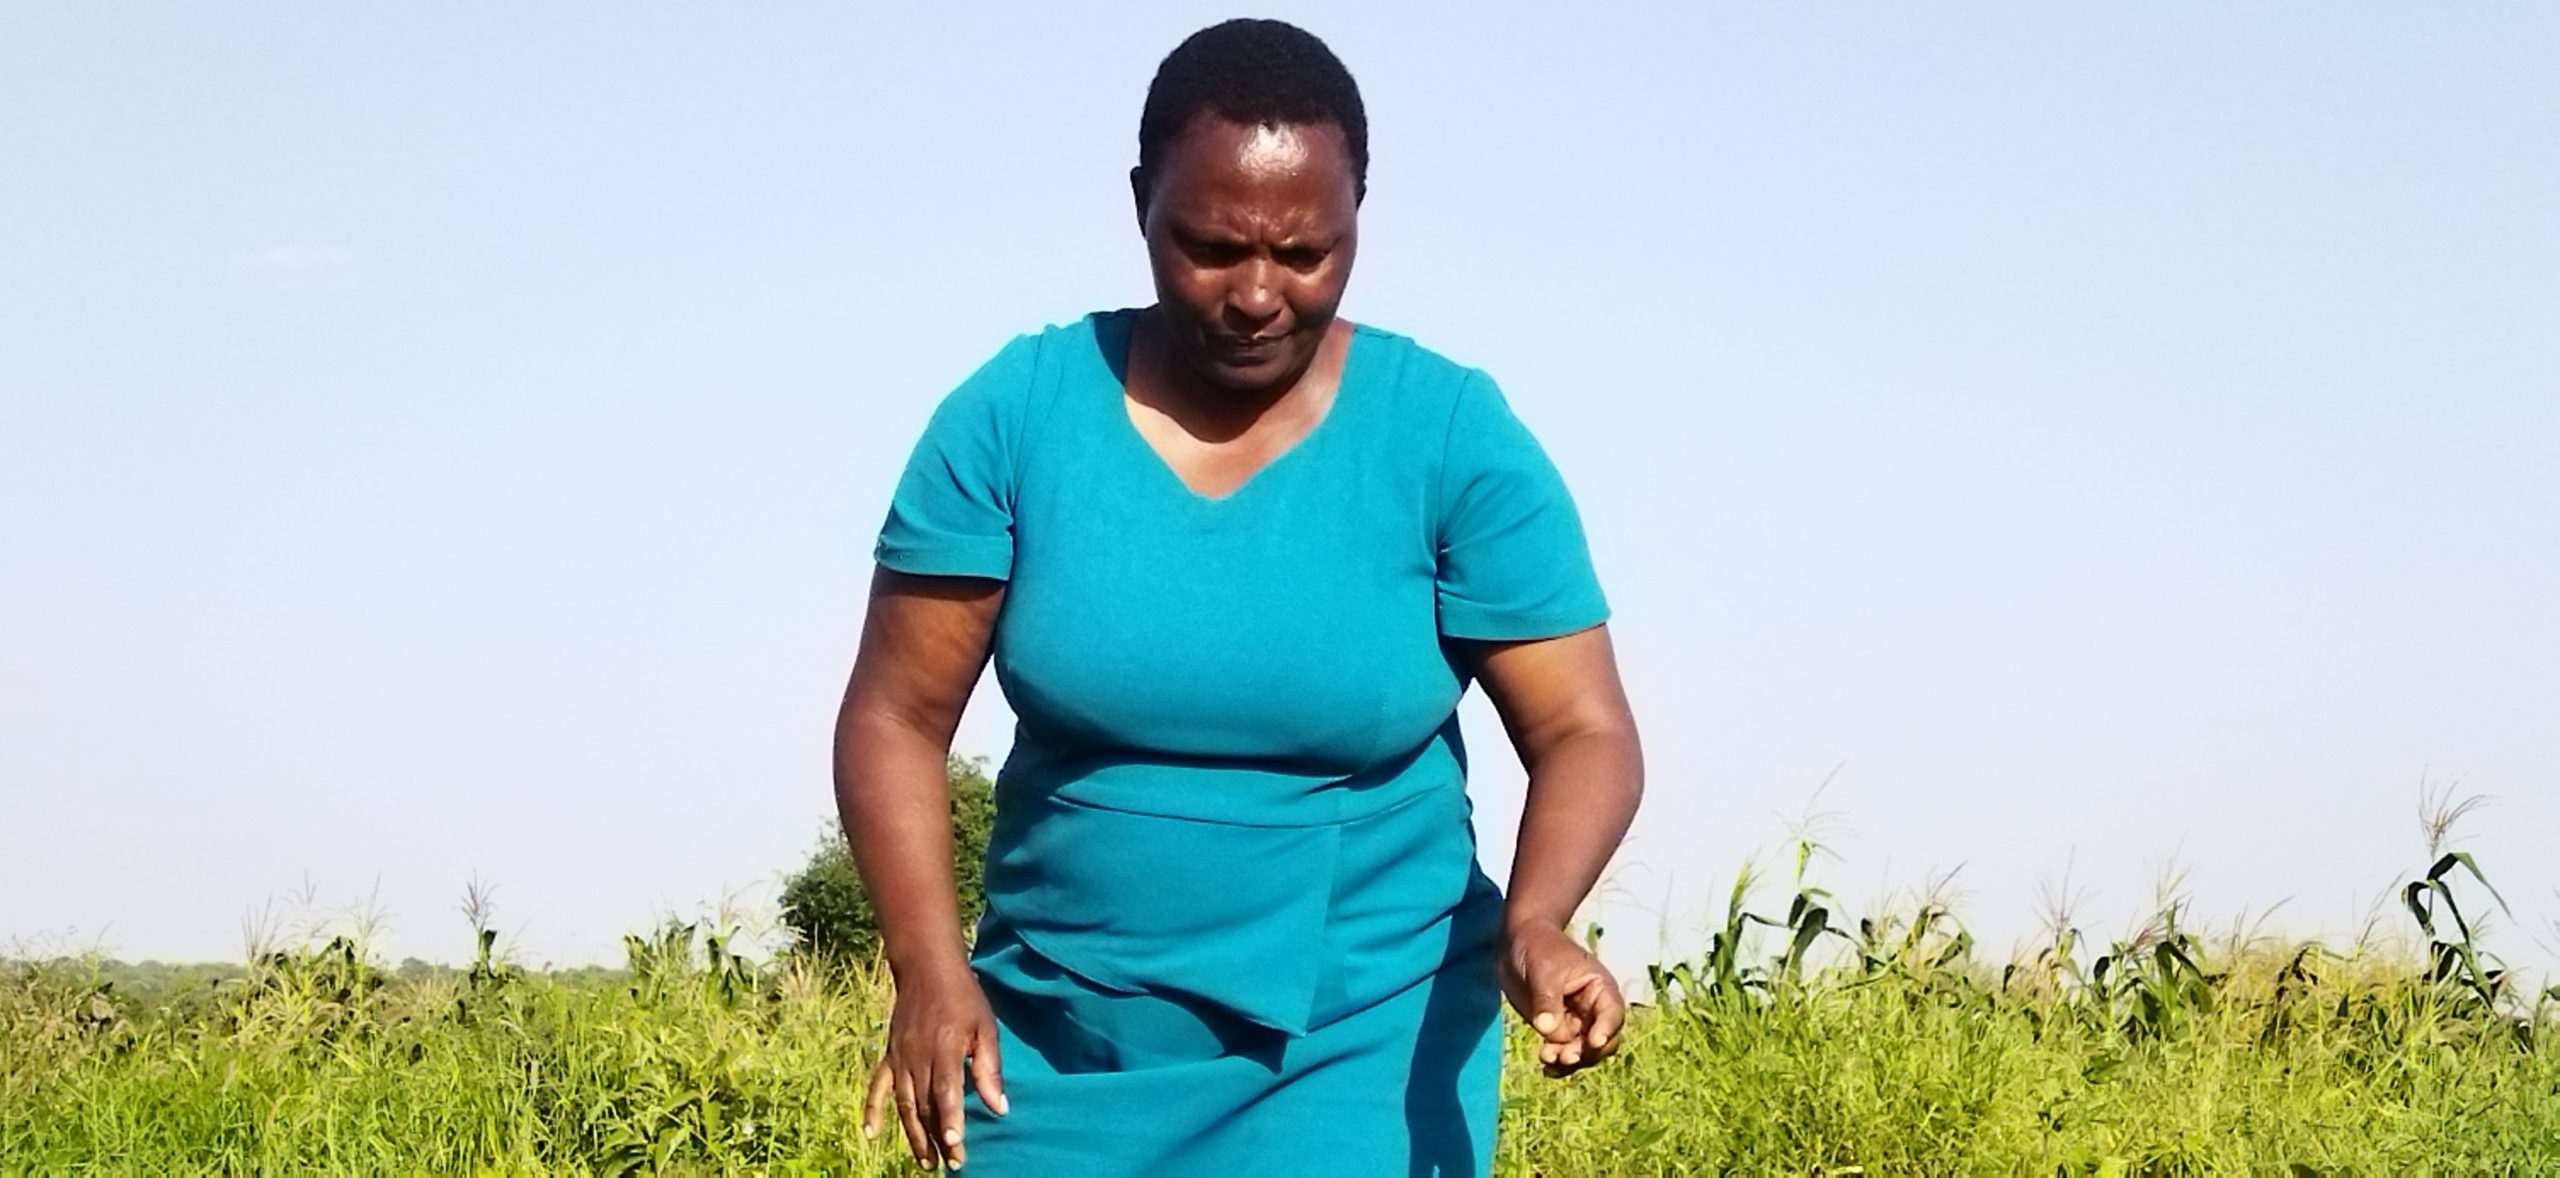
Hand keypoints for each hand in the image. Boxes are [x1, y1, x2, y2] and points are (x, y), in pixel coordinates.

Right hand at [862, 960, 1007, 1170]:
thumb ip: (989, 1069)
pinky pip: (877, 1087)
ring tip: (926, 1162)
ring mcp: (900, 1058)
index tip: (955, 1145)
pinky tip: (870, 1134)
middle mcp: (918, 1058)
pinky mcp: (889, 1056)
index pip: (946, 1094)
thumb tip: (1000, 1108)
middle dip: (937, 1139)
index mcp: (944, 1050)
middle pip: (926, 1106)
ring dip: (914, 1136)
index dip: (950, 1121)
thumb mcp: (986, 1028)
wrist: (928, 970)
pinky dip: (871, 1111)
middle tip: (951, 1164)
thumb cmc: (964, 999)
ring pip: (905, 1105)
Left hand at [1496, 922, 1625, 1076]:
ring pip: (1584, 1052)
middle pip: (1603, 1041)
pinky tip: (1546, 1069)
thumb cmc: (1538, 947)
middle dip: (1587, 1053)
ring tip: (1547, 1059)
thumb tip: (1547, 1030)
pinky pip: (1565, 1052)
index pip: (1612, 1013)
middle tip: (1565, 1057)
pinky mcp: (1559, 1030)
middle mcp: (1593, 1009)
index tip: (1593, 1041)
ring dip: (1570, 1060)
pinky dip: (1558, 1063)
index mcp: (1600, 988)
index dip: (1606, 1029)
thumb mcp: (1543, 970)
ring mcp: (1577, 1022)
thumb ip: (1547, 1000)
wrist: (1517, 944)